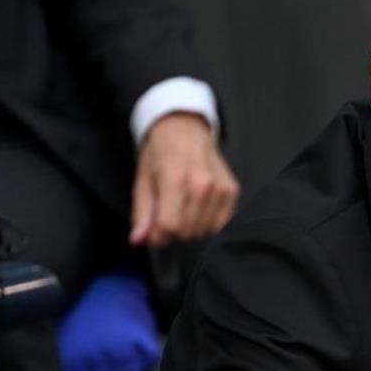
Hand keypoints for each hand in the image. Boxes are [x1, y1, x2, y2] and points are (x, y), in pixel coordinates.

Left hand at [129, 112, 239, 246]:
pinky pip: (221, 224)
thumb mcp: (143, 182)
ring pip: (205, 231)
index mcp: (175, 179)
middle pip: (188, 232)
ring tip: (184, 211)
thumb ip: (142, 214)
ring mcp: (220, 189)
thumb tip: (139, 240)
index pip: (170, 226)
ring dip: (192, 229)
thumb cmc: (161, 153)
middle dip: (174, 232)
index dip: (158, 236)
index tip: (154, 232)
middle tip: (168, 217)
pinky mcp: (232, 191)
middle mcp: (202, 185)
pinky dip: (208, 224)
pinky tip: (199, 210)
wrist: (184, 130)